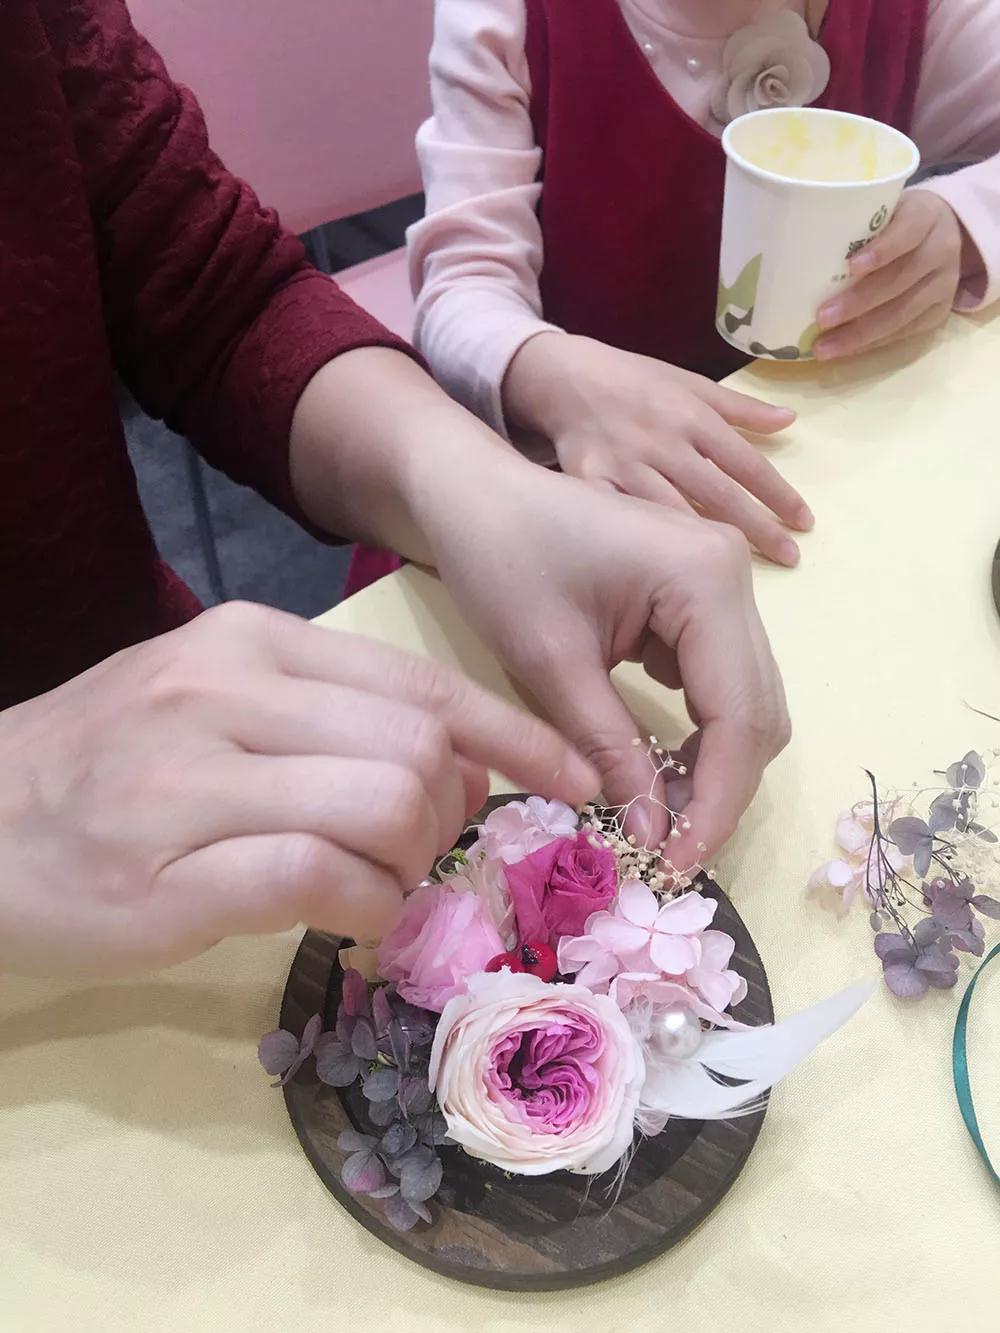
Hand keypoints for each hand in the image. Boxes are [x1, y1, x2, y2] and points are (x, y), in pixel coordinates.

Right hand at [0, 603, 595, 975]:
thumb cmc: (107, 767)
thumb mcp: (212, 701)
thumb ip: (327, 716)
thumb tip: (454, 759)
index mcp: (250, 644)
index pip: (421, 685)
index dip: (516, 734)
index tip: (574, 776)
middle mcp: (225, 695)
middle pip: (418, 751)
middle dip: (452, 815)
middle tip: (426, 849)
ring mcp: (192, 783)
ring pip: (383, 810)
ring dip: (412, 867)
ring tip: (378, 885)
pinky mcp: (170, 877)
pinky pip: (323, 882)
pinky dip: (366, 907)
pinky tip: (347, 914)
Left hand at [291, 348, 788, 865]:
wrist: (475, 493)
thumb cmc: (500, 561)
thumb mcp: (550, 666)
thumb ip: (609, 749)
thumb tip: (653, 834)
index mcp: (707, 580)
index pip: (739, 716)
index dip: (715, 802)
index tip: (676, 866)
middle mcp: (735, 576)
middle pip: (758, 713)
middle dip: (719, 791)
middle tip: (666, 855)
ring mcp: (723, 584)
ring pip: (745, 703)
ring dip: (711, 767)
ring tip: (659, 822)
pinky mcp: (701, 599)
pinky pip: (718, 682)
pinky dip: (697, 734)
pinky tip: (655, 771)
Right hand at [501, 333, 811, 566]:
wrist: (563, 377)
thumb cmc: (633, 381)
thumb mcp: (689, 382)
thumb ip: (739, 407)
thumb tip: (789, 421)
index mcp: (691, 415)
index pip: (745, 461)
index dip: (777, 493)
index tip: (804, 522)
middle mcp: (662, 441)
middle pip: (718, 493)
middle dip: (757, 527)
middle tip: (790, 557)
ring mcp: (625, 464)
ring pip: (672, 512)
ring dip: (705, 543)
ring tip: (737, 572)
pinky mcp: (590, 482)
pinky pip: (622, 517)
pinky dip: (642, 541)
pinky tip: (664, 568)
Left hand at [815, 191, 961, 358]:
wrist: (945, 231)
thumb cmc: (895, 220)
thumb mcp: (884, 208)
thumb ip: (855, 223)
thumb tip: (796, 247)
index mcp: (926, 216)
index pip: (907, 232)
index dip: (882, 251)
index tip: (851, 266)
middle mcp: (941, 250)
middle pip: (900, 280)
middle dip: (858, 303)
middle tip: (822, 318)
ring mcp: (944, 284)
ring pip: (902, 313)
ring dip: (859, 334)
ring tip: (823, 347)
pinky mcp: (939, 312)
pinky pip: (904, 332)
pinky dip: (871, 344)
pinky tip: (844, 350)